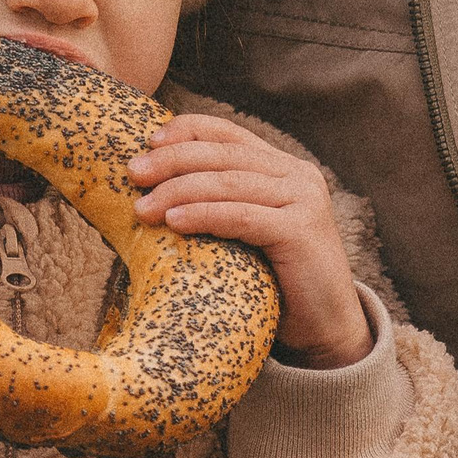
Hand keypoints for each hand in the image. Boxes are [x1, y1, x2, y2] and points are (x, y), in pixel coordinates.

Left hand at [128, 114, 369, 367]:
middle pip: (222, 154)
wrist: (324, 327)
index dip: (185, 131)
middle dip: (171, 161)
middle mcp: (297, 175)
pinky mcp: (303, 230)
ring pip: (228, 183)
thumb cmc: (272, 279)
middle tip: (133, 174)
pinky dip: (204, 215)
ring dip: (178, 191)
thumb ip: (215, 202)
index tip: (147, 142)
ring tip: (143, 207)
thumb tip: (146, 190)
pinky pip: (242, 216)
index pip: (227, 132)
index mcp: (281, 167)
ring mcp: (304, 200)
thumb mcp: (242, 230)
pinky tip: (173, 221)